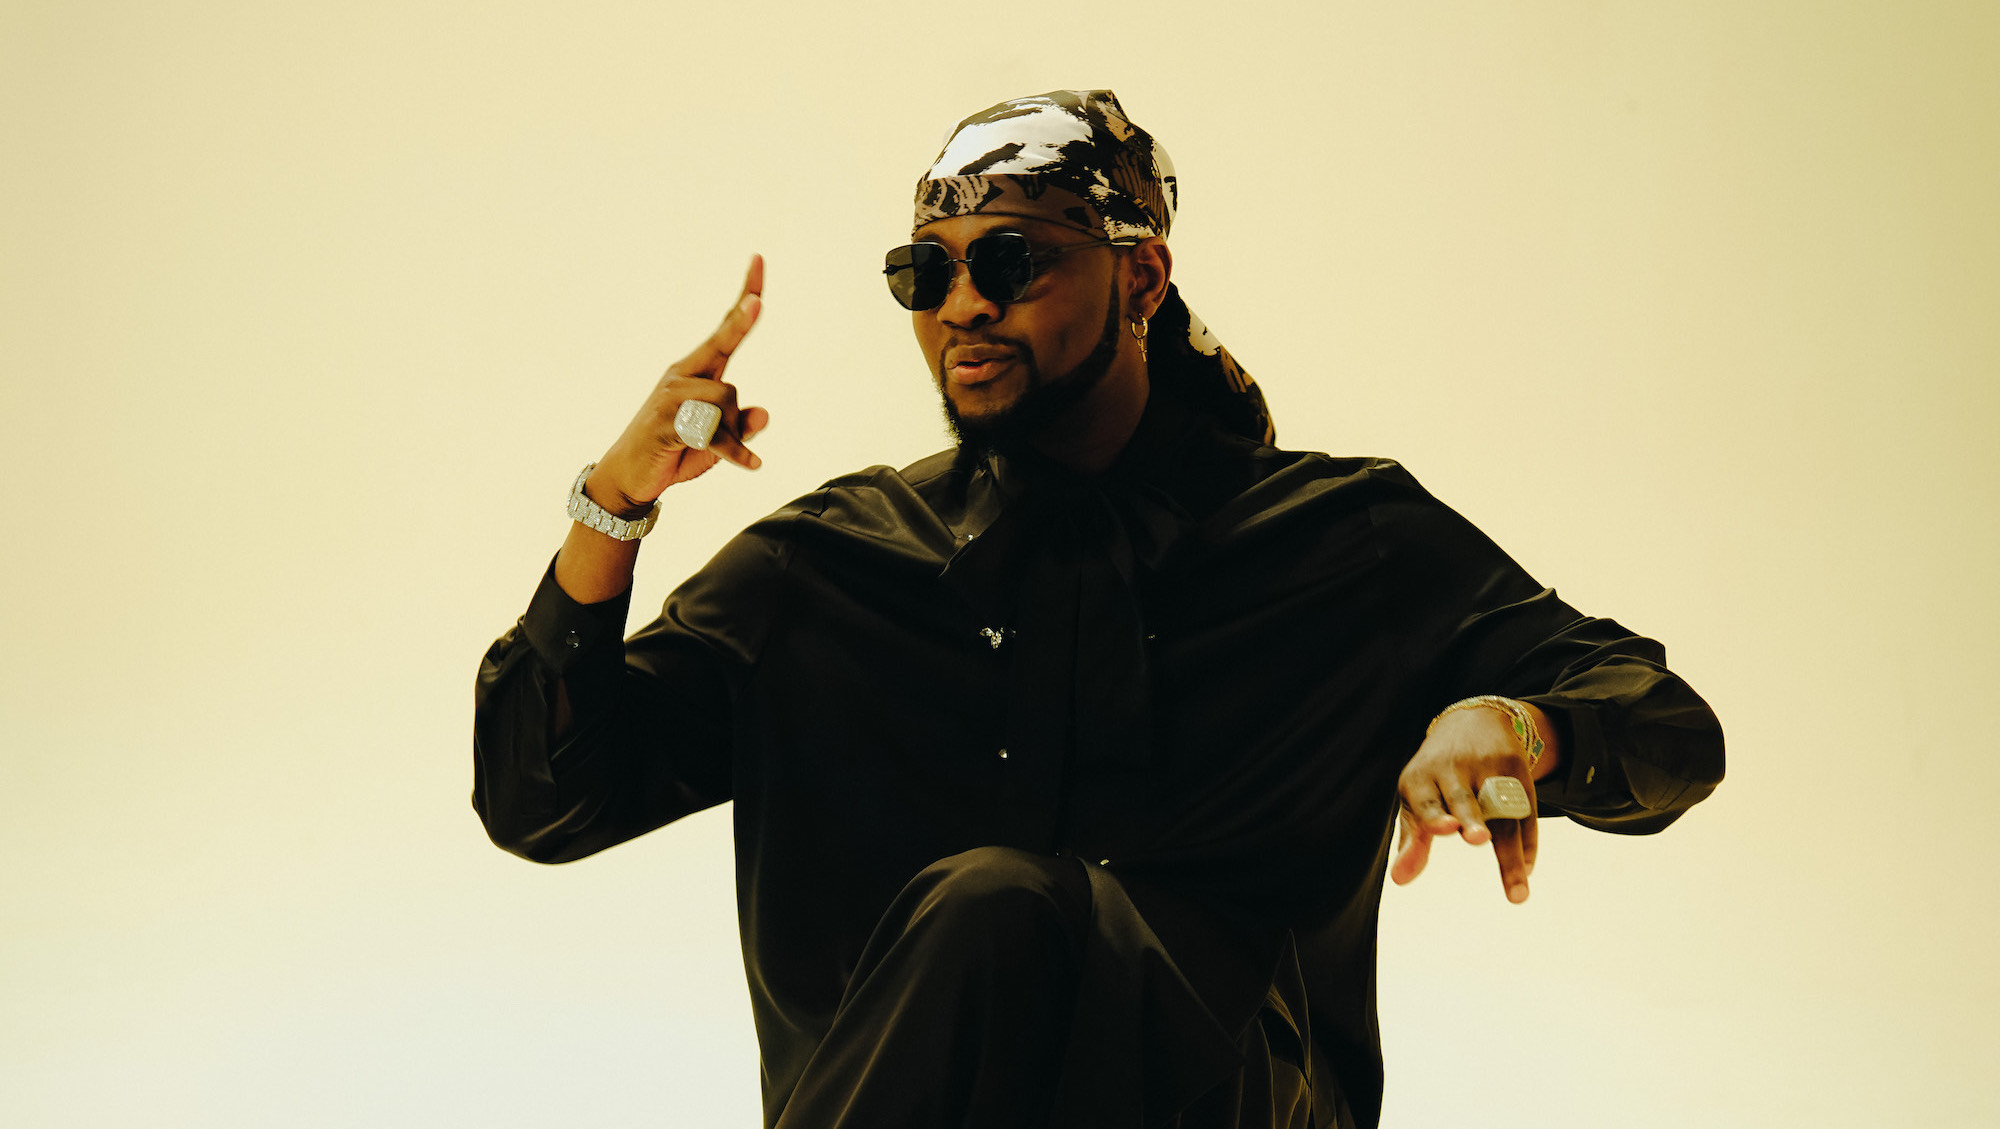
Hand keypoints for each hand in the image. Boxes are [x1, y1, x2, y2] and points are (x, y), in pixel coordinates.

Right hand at [587, 255, 770, 512]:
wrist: (630, 479)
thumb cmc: (674, 453)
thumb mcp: (717, 442)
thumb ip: (739, 427)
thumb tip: (765, 413)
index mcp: (696, 372)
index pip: (725, 330)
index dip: (745, 298)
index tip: (758, 260)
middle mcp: (683, 375)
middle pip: (723, 345)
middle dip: (740, 321)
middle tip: (757, 301)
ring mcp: (672, 395)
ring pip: (726, 399)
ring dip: (732, 432)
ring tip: (709, 449)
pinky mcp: (667, 421)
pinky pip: (714, 432)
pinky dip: (735, 452)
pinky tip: (752, 464)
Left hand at [1390, 702, 1554, 903]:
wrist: (1471, 722)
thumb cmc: (1435, 775)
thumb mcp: (1417, 798)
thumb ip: (1412, 840)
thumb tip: (1399, 880)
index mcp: (1422, 778)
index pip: (1426, 800)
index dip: (1433, 815)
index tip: (1444, 829)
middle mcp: (1454, 769)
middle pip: (1465, 800)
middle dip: (1471, 819)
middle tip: (1475, 838)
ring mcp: (1488, 767)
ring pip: (1502, 813)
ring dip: (1512, 852)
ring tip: (1519, 885)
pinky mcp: (1517, 768)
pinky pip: (1526, 811)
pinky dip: (1528, 844)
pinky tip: (1526, 870)